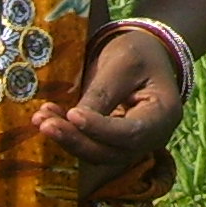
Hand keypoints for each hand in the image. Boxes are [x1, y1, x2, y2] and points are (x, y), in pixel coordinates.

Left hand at [31, 25, 183, 194]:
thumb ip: (103, 93)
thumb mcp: (123, 63)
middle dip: (77, 139)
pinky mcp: (114, 142)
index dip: (101, 129)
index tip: (73, 114)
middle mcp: (152, 137)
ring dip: (68, 139)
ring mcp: (133, 143)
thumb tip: (73, 120)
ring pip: (98, 154)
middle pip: (112, 151)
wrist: (145, 52)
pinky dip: (69, 135)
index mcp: (164, 114)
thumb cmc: (139, 52)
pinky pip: (91, 146)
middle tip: (45, 123)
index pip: (132, 132)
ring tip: (41, 119)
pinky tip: (46, 118)